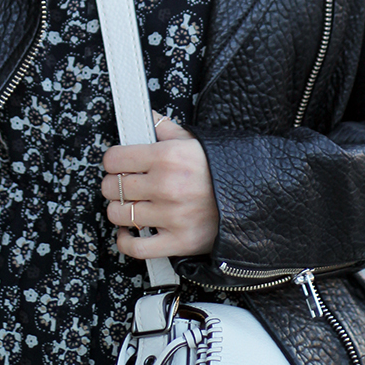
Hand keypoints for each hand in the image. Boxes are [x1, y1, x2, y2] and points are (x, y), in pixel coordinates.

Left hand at [101, 113, 219, 259]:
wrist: (253, 196)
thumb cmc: (221, 168)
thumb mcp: (193, 140)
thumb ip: (165, 128)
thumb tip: (147, 117)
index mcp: (166, 156)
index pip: (115, 159)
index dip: (111, 161)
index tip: (115, 164)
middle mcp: (166, 185)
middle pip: (113, 187)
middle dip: (112, 185)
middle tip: (120, 185)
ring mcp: (171, 215)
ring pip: (119, 214)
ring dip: (117, 210)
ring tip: (126, 205)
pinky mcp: (178, 241)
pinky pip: (137, 247)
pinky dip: (125, 241)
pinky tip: (127, 231)